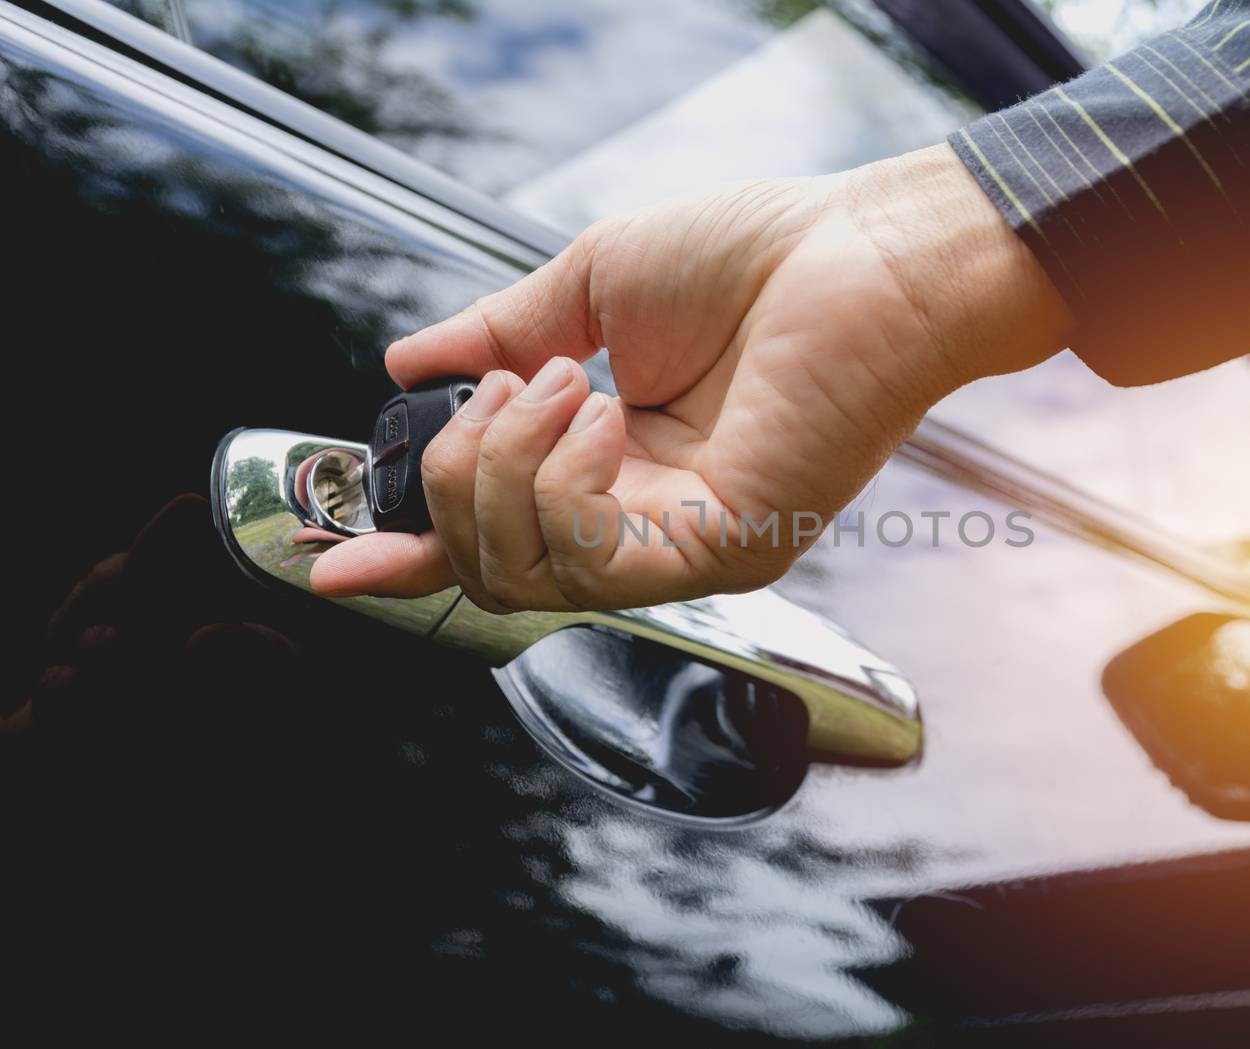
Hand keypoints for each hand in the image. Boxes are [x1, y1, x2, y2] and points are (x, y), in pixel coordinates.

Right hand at [310, 144, 1073, 611]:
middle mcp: (642, 524)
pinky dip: (566, 482)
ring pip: (523, 573)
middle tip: (510, 383)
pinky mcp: (721, 554)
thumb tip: (406, 364)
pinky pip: (590, 564)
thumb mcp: (588, 288)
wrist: (854, 253)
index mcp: (610, 468)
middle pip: (487, 568)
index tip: (332, 552)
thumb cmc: (749, 259)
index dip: (408, 549)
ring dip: (508, 464)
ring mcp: (682, 549)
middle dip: (452, 474)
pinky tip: (608, 416)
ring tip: (572, 382)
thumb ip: (497, 336)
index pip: (493, 537)